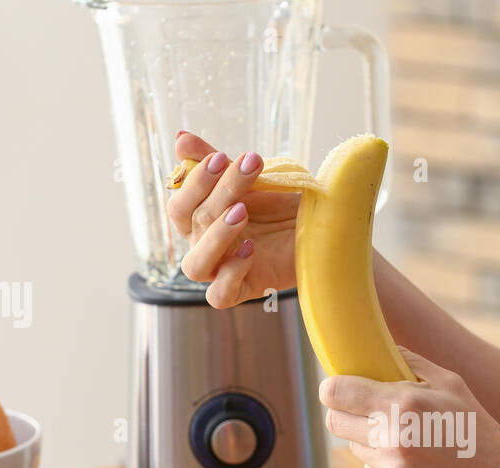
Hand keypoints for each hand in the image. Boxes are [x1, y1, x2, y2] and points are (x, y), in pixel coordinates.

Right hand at [166, 131, 298, 307]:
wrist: (320, 228)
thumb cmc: (280, 205)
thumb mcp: (249, 177)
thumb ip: (213, 161)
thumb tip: (180, 140)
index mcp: (199, 221)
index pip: (180, 205)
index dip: (195, 182)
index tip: (222, 157)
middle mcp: (205, 247)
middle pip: (193, 225)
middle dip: (218, 192)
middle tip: (249, 168)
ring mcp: (222, 270)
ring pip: (196, 265)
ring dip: (216, 235)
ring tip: (242, 210)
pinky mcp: (244, 289)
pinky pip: (220, 295)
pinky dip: (230, 273)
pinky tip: (250, 249)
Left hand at [319, 349, 499, 467]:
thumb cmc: (477, 429)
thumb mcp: (450, 383)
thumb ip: (406, 361)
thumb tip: (372, 348)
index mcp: (402, 405)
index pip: (335, 393)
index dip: (333, 387)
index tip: (340, 386)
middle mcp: (390, 440)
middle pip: (334, 421)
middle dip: (347, 412)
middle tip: (370, 409)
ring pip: (355, 447)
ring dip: (370, 439)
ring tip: (407, 439)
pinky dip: (384, 465)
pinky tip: (416, 464)